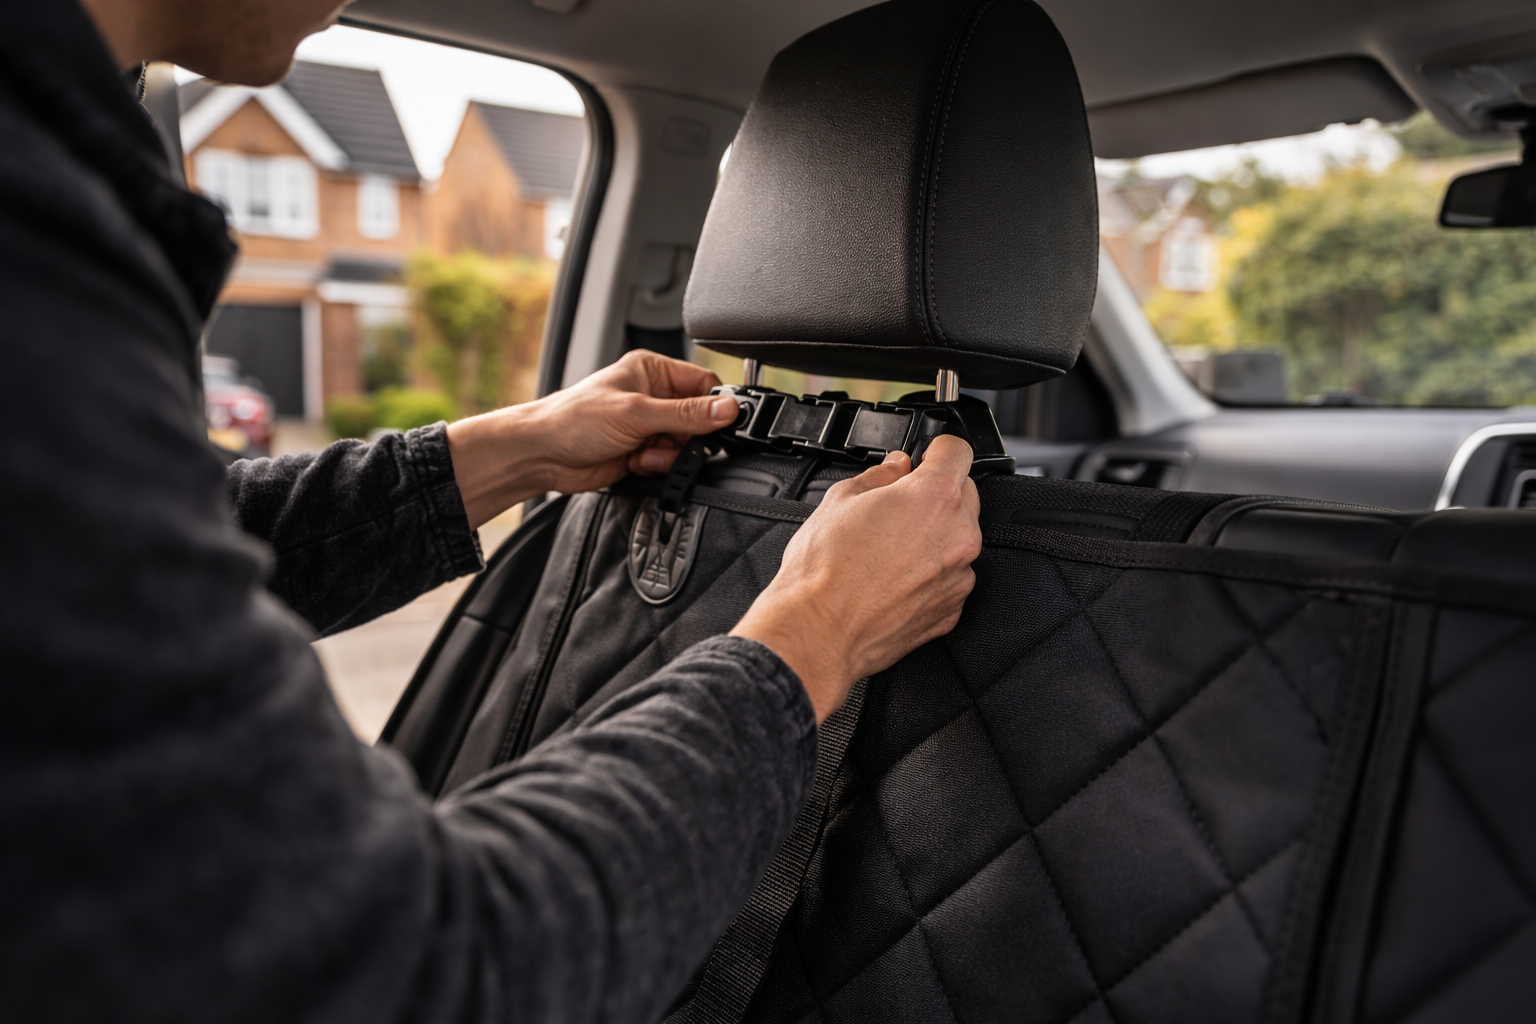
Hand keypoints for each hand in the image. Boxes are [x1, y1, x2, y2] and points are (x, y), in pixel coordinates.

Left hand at [445, 351, 739, 528]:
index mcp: (652, 371)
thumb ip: (686, 414)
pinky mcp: (642, 453)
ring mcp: (647, 426)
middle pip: (698, 419)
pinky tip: (636, 462)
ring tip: (645, 453)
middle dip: (686, 437)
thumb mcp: (637, 412)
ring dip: (669, 455)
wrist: (542, 455)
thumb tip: (727, 410)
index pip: (703, 384)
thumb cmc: (573, 419)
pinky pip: (669, 463)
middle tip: (670, 441)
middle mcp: (652, 396)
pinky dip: (657, 467)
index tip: (720, 425)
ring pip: (685, 445)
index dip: (714, 406)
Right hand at [731, 435, 982, 722]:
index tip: (925, 457)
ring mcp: (959, 576)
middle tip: (895, 507)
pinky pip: (951, 578)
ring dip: (935, 536)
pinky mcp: (952, 609)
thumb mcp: (839, 500)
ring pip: (958, 539)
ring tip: (888, 550)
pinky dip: (931, 574)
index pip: (958, 451)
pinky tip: (894, 579)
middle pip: (964, 494)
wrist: (816, 633)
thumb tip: (895, 467)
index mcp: (933, 497)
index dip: (937, 450)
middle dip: (936, 494)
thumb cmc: (821, 573)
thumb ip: (879, 476)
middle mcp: (957, 535)